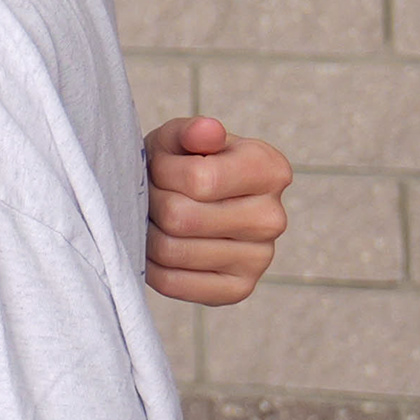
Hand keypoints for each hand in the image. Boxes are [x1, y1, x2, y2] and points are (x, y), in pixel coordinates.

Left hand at [145, 115, 289, 304]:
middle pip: (180, 217)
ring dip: (146, 234)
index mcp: (269, 170)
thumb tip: (207, 131)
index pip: (199, 179)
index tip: (160, 167)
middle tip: (151, 196)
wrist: (189, 202)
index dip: (162, 172)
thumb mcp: (180, 138)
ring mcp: (260, 258)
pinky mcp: (239, 289)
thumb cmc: (182, 164)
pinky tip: (155, 248)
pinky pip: (174, 283)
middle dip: (150, 204)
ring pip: (172, 251)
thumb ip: (191, 131)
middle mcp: (273, 217)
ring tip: (152, 219)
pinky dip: (151, 266)